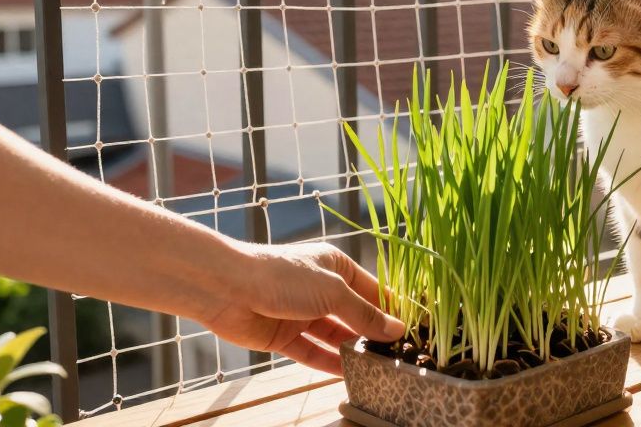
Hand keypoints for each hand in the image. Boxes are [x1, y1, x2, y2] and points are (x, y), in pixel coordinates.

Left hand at [197, 242, 405, 373]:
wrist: (227, 287)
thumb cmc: (282, 276)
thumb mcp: (333, 291)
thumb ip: (364, 314)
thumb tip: (395, 330)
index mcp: (336, 266)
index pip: (373, 290)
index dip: (392, 309)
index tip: (413, 330)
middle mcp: (321, 288)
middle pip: (355, 315)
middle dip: (373, 333)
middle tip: (398, 355)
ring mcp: (302, 313)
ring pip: (335, 336)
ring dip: (352, 350)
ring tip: (377, 367)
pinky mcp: (284, 336)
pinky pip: (312, 352)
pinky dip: (328, 363)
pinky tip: (348, 375)